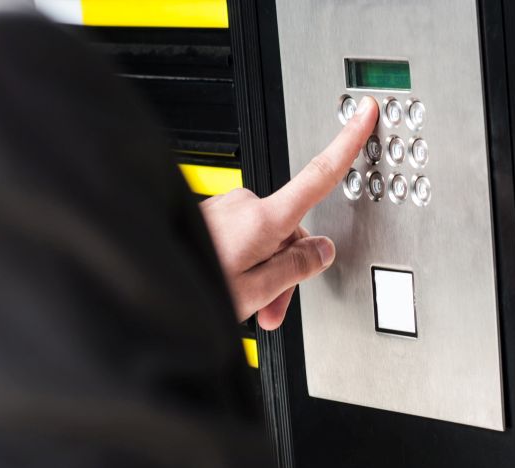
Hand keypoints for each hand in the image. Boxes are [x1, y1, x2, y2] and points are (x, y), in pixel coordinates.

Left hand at [200, 95, 378, 329]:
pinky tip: (232, 287)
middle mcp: (245, 205)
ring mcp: (226, 209)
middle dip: (289, 269)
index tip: (362, 115)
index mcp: (264, 219)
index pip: (319, 176)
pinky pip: (243, 240)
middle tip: (273, 305)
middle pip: (291, 233)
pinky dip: (245, 265)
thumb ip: (297, 267)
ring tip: (248, 304)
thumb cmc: (195, 284)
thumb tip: (322, 251)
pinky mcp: (211, 217)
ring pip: (266, 241)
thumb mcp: (258, 289)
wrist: (152, 280)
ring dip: (264, 273)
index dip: (346, 143)